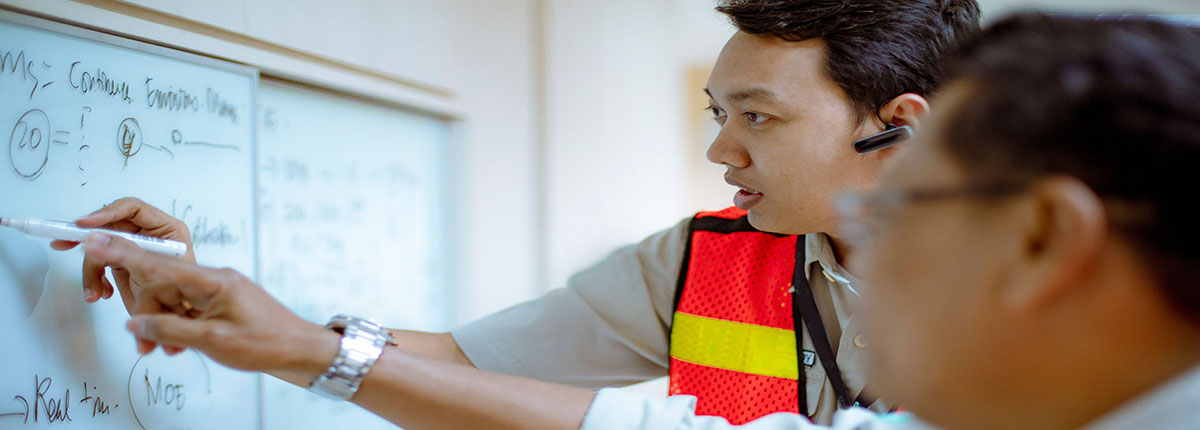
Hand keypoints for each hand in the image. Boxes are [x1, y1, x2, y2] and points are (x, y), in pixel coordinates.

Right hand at [53, 198, 195, 307]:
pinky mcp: (121, 262)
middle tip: (64, 243)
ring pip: (99, 247)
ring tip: (94, 291)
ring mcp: (133, 248)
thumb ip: (127, 251)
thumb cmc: (181, 295)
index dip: (107, 212)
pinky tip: (100, 292)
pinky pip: (98, 262)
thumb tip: (97, 237)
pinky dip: (94, 278)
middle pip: (110, 226)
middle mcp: (148, 235)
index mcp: (166, 228)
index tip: (84, 223)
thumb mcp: (153, 270)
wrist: (175, 319)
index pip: (133, 208)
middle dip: (88, 239)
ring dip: (91, 270)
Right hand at [83, 232, 336, 383]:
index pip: (160, 264)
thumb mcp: (214, 342)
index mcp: (214, 280)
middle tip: (144, 346)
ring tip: (163, 352)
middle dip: (147, 315)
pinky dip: (176, 327)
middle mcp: (214, 279)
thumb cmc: (266, 343)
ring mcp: (217, 290)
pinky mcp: (219, 303)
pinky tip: (176, 346)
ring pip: (172, 301)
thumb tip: (136, 323)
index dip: (123, 253)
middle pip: (161, 286)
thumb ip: (171, 330)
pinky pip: (185, 309)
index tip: (93, 238)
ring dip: (162, 326)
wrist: (300, 350)